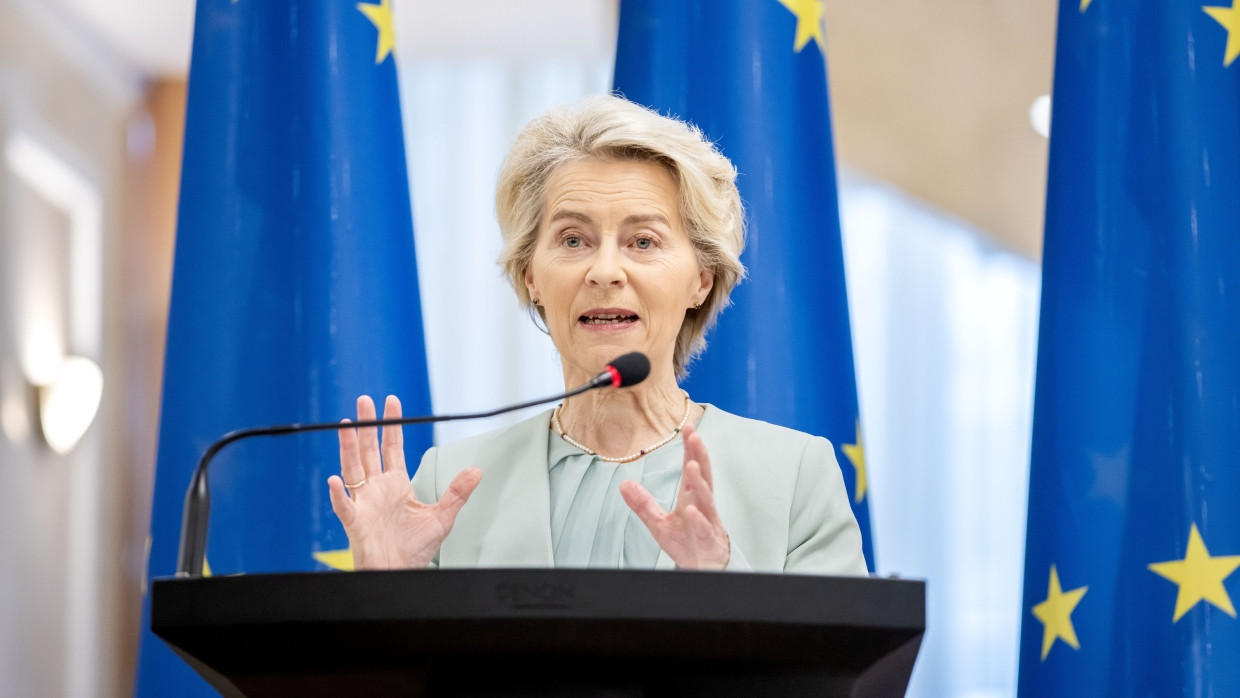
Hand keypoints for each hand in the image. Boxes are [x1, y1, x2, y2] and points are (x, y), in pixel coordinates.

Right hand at [327, 395, 480, 568]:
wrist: (400, 574)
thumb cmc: (415, 548)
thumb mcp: (442, 517)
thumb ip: (457, 492)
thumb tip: (476, 470)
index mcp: (396, 484)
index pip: (392, 447)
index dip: (391, 426)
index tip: (391, 402)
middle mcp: (377, 489)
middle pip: (369, 450)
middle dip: (368, 426)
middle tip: (365, 401)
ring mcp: (364, 503)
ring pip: (352, 469)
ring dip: (348, 447)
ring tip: (347, 425)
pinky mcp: (355, 522)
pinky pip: (344, 506)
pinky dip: (338, 494)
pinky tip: (336, 480)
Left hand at [620, 423, 729, 569]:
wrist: (702, 569)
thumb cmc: (687, 543)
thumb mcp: (659, 522)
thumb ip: (643, 504)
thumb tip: (624, 484)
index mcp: (691, 498)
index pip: (692, 468)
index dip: (690, 449)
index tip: (687, 428)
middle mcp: (701, 506)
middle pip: (702, 476)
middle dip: (699, 456)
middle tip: (694, 435)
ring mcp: (707, 522)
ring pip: (706, 499)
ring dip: (700, 482)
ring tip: (692, 465)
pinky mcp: (707, 540)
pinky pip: (703, 529)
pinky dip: (698, 519)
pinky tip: (691, 510)